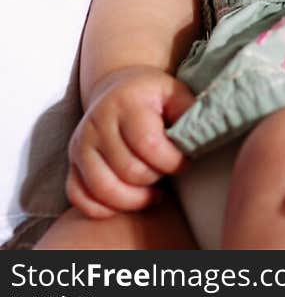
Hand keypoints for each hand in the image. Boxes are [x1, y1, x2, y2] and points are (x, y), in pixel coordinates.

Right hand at [66, 67, 194, 218]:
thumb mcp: (174, 92)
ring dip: (134, 199)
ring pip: (104, 190)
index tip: (185, 162)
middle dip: (155, 178)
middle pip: (130, 171)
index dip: (173, 162)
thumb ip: (189, 112)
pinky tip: (127, 199)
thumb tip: (201, 136)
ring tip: (152, 190)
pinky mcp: (71, 163)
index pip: (149, 144)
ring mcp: (80, 144)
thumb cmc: (151, 95)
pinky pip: (79, 197)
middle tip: (166, 170)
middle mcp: (97, 122)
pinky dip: (103, 208)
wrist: (117, 87)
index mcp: (126, 102)